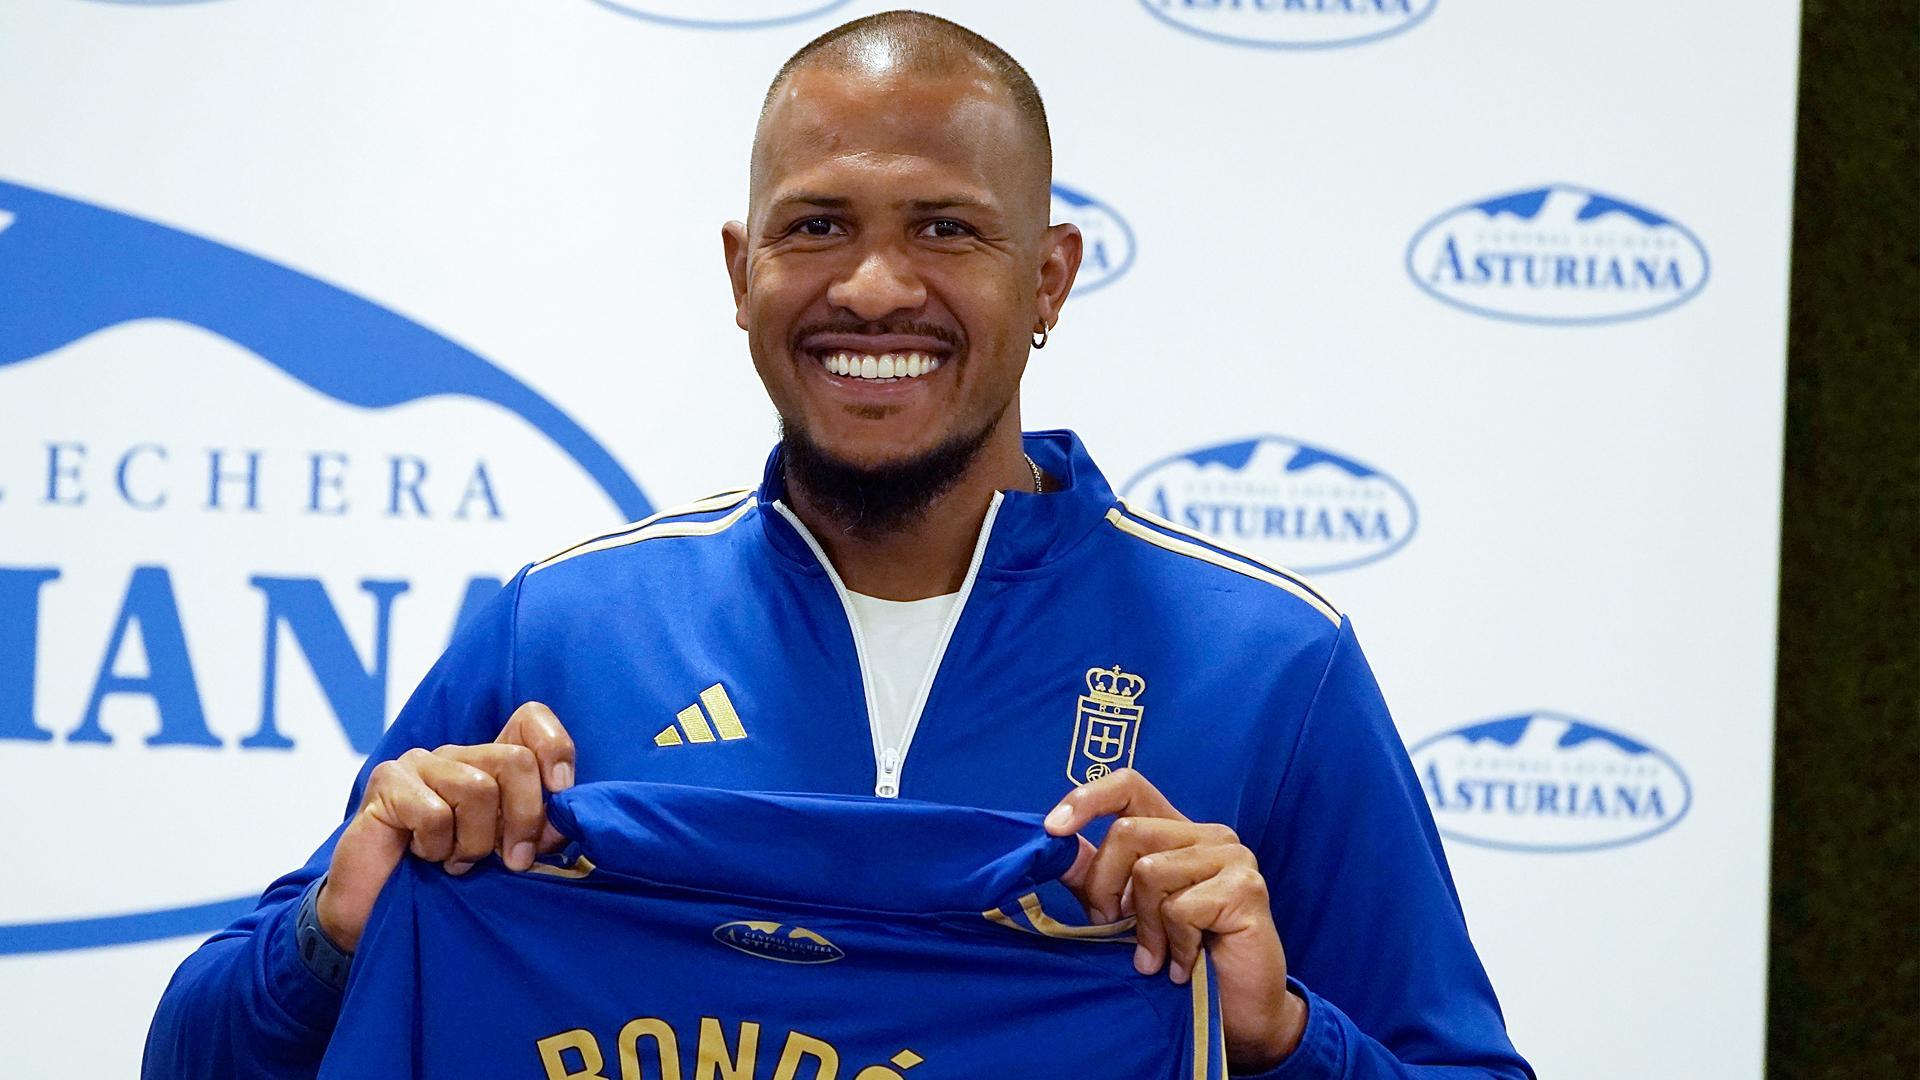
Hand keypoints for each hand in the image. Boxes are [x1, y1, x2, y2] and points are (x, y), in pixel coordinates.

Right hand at [316, 702, 574, 950]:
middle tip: (514, 860)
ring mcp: (419, 764)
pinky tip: (423, 856)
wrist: (377, 911)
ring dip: (475, 842)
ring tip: (457, 862)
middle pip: (516, 760)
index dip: (555, 750)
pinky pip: (434, 812)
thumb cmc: (445, 882)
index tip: (561, 794)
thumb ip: (536, 828)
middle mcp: (457, 754)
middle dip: (525, 818)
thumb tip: (564, 818)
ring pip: (478, 788)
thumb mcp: (504, 852)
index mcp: (489, 763)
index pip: (531, 720)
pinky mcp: (387, 783)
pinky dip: (437, 847)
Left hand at [1045, 769, 1306, 1071]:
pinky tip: (1184, 966)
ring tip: (1158, 955)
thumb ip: (1096, 877)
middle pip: (1128, 832)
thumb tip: (1053, 844)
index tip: (1052, 829)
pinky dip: (1174, 946)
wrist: (1236, 1012)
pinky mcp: (1246, 889)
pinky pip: (1180, 909)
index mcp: (1178, 832)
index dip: (1087, 799)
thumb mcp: (1127, 913)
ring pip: (1150, 871)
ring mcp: (1233, 857)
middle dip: (1104, 886)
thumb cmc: (1181, 959)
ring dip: (1144, 926)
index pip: (1130, 786)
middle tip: (1113, 926)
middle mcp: (1209, 835)